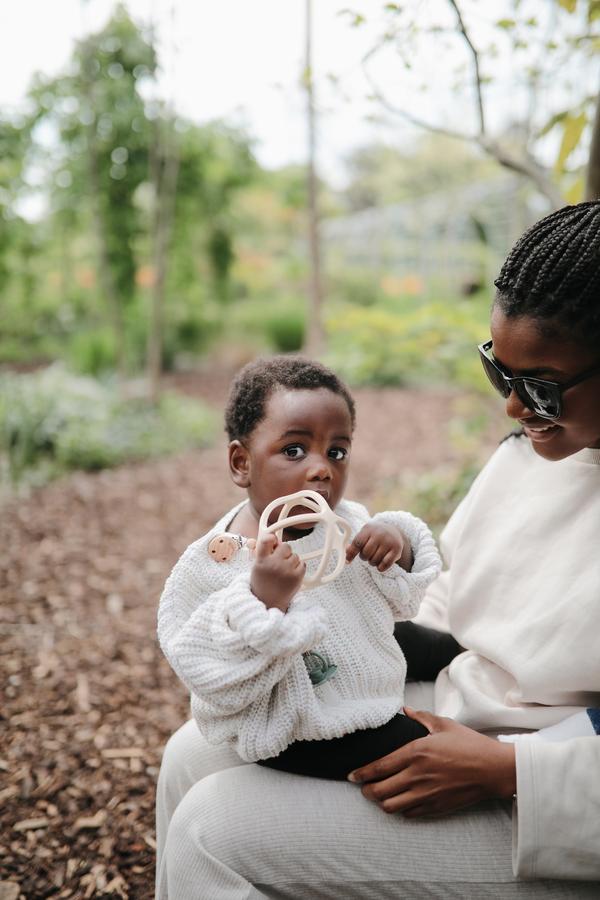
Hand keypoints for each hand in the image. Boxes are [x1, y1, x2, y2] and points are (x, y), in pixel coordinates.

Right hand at [250, 533, 305, 611]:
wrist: (269, 603)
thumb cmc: (262, 584)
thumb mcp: (257, 567)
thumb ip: (264, 552)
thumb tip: (275, 539)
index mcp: (262, 561)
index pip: (267, 540)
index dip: (272, 537)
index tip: (274, 540)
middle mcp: (274, 564)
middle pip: (285, 546)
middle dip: (284, 551)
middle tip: (280, 560)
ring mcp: (286, 571)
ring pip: (295, 555)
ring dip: (291, 561)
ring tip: (284, 571)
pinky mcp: (297, 577)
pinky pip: (302, 564)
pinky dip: (298, 568)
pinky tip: (290, 575)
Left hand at [345, 521, 412, 571]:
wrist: (393, 531)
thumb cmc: (374, 535)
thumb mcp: (364, 535)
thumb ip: (355, 544)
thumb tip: (346, 556)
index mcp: (368, 529)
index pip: (357, 543)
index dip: (351, 553)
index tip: (348, 560)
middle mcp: (379, 534)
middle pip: (365, 553)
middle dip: (364, 557)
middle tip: (367, 555)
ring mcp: (389, 541)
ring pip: (374, 560)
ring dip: (372, 562)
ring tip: (375, 556)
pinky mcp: (397, 549)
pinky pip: (385, 564)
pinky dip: (380, 567)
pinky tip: (380, 563)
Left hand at [348, 707, 515, 816]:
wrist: (493, 769)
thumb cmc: (470, 744)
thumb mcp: (444, 724)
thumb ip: (421, 717)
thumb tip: (404, 710)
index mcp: (416, 752)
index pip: (379, 767)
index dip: (361, 774)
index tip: (351, 776)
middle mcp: (417, 776)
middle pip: (380, 791)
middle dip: (366, 791)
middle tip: (363, 787)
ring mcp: (426, 794)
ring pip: (391, 806)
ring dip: (381, 802)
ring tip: (379, 796)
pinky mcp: (436, 807)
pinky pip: (410, 814)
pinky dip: (401, 810)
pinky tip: (401, 802)